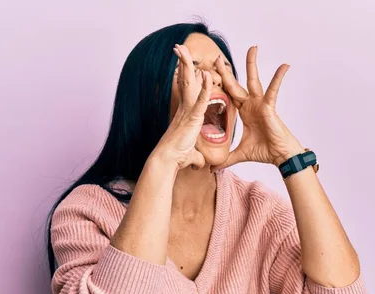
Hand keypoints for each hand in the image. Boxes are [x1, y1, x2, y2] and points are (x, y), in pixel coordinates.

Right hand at [151, 44, 211, 170]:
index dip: (185, 75)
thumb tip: (201, 165)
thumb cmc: (176, 159)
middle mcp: (185, 109)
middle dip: (182, 64)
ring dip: (188, 67)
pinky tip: (207, 75)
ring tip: (186, 50)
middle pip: (184, 81)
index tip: (186, 63)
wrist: (167, 162)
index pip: (186, 90)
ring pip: (189, 85)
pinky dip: (204, 88)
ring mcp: (188, 112)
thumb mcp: (192, 156)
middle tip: (178, 47)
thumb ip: (198, 157)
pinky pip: (200, 100)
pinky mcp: (192, 118)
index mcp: (185, 114)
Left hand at [211, 46, 304, 170]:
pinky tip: (284, 65)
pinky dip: (279, 78)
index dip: (221, 86)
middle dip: (227, 71)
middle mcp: (251, 105)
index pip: (230, 96)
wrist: (280, 156)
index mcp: (244, 112)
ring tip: (252, 48)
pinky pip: (274, 90)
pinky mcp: (270, 106)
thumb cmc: (265, 151)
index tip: (210, 76)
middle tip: (218, 58)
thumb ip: (227, 159)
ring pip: (254, 80)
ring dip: (252, 64)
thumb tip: (213, 169)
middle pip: (237, 84)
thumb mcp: (240, 154)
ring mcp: (261, 104)